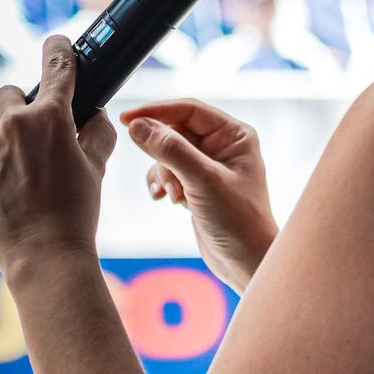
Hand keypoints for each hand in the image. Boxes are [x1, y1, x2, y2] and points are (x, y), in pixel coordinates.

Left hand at [0, 35, 117, 273]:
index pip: (57, 68)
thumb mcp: (96, 169)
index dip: (59, 50)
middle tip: (29, 133)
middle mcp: (12, 127)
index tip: (57, 44)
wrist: (46, 259)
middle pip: (6, 95)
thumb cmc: (77, 214)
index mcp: (50, 119)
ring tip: (9, 170)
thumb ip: (98, 134)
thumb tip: (96, 114)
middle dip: (16, 108)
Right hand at [121, 98, 278, 294]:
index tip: (127, 119)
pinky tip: (165, 199)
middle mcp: (222, 145)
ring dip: (163, 173)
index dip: (155, 112)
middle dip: (162, 154)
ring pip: (167, 153)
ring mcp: (208, 166)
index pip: (187, 110)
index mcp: (234, 135)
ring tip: (173, 195)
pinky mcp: (196, 184)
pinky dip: (162, 183)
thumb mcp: (203, 182)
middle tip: (161, 176)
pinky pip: (167, 172)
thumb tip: (137, 126)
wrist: (246, 263)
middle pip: (174, 131)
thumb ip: (170, 150)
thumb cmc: (239, 222)